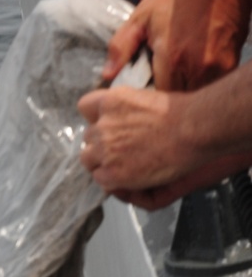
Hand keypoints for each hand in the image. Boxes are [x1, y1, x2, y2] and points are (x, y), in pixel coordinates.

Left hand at [80, 60, 251, 206]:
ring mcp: (105, 149)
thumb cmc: (180, 113)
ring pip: (88, 159)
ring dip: (101, 161)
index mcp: (110, 101)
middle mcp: (103, 124)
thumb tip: (121, 116)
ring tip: (123, 163)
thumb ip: (125, 106)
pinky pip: (100, 179)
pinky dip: (110, 179)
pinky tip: (127, 176)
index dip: (95, 117)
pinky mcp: (112, 173)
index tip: (104, 123)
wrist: (192, 130)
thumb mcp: (145, 96)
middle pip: (88, 137)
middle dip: (100, 142)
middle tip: (121, 147)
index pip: (85, 107)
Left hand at [102, 0, 251, 90]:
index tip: (139, 92)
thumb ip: (121, 46)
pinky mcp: (230, 63)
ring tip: (174, 77)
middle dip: (163, 99)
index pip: (153, 99)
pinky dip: (200, 82)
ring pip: (194, 96)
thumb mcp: (142, 15)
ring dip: (182, 93)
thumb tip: (107, 74)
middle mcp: (196, 68)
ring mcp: (217, 68)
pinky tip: (192, 68)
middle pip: (175, 102)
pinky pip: (211, 85)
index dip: (144, 99)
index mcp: (171, 58)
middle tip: (155, 85)